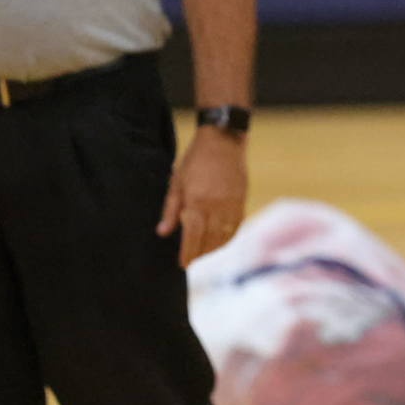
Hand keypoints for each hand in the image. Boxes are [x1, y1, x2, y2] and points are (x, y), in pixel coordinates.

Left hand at [159, 127, 248, 266]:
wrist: (223, 140)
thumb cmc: (195, 159)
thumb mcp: (176, 182)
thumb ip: (171, 209)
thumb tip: (162, 232)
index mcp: (197, 201)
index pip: (193, 236)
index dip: (188, 253)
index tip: (182, 264)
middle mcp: (216, 206)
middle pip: (209, 239)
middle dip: (200, 254)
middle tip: (191, 262)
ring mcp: (232, 203)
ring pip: (225, 235)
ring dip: (214, 248)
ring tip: (204, 254)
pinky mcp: (242, 199)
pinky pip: (237, 225)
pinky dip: (229, 236)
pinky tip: (221, 241)